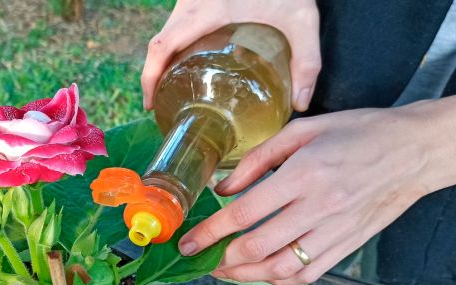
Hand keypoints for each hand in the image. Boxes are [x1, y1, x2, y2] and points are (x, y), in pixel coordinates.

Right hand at [141, 0, 320, 110]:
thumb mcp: (302, 18)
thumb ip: (306, 60)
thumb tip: (300, 103)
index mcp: (205, 11)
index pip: (162, 46)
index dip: (149, 77)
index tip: (150, 103)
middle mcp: (191, 4)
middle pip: (157, 43)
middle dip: (153, 75)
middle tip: (161, 103)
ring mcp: (192, 0)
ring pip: (166, 33)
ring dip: (162, 61)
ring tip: (174, 88)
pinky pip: (177, 25)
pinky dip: (174, 47)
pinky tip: (188, 64)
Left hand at [177, 102, 455, 284]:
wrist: (416, 151)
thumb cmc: (357, 132)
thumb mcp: (302, 130)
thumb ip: (257, 160)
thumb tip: (223, 188)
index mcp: (304, 174)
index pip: (245, 214)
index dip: (210, 233)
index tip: (188, 243)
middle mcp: (319, 207)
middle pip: (257, 247)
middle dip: (220, 260)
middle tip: (200, 260)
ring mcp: (336, 230)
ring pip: (281, 268)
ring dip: (246, 276)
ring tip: (223, 271)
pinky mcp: (349, 245)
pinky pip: (309, 273)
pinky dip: (280, 279)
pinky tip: (262, 274)